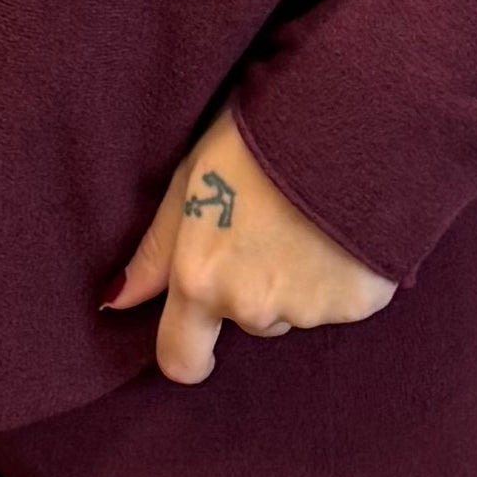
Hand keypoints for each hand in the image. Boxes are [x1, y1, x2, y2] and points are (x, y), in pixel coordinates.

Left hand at [101, 100, 395, 388]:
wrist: (355, 118)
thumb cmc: (263, 134)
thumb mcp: (191, 176)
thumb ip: (157, 248)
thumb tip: (116, 299)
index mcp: (202, 278)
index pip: (182, 358)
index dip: (189, 352)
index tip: (199, 341)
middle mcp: (253, 306)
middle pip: (247, 320)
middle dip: (254, 286)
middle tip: (272, 224)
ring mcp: (311, 309)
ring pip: (296, 310)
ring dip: (299, 280)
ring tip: (312, 219)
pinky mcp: (361, 302)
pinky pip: (343, 301)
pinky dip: (343, 275)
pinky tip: (346, 229)